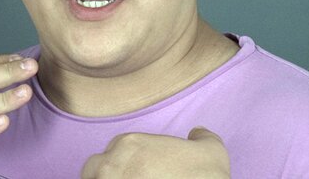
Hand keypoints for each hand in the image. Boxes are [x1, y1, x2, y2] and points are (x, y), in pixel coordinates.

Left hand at [81, 127, 229, 178]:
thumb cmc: (205, 178)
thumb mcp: (211, 150)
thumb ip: (200, 137)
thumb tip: (197, 134)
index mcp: (130, 144)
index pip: (115, 149)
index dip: (126, 163)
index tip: (138, 174)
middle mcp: (113, 164)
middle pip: (97, 168)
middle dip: (108, 174)